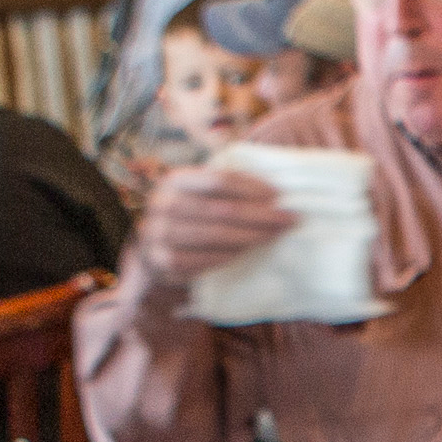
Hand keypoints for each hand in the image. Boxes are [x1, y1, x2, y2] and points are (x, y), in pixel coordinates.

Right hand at [127, 162, 295, 291]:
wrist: (152, 252)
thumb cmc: (188, 218)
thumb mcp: (198, 195)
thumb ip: (224, 187)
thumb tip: (273, 185)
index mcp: (174, 180)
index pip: (219, 180)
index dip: (252, 187)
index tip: (279, 195)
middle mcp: (162, 204)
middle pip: (222, 209)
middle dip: (261, 215)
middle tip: (290, 219)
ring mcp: (158, 233)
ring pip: (216, 235)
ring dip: (252, 236)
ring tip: (276, 235)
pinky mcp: (161, 260)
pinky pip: (205, 259)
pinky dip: (231, 256)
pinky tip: (250, 252)